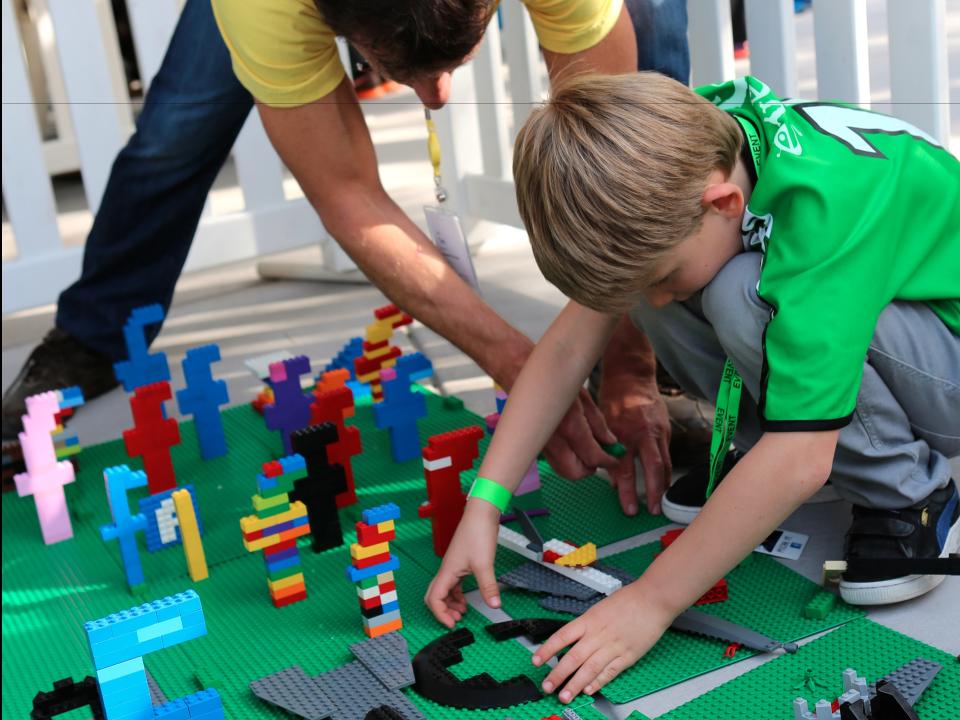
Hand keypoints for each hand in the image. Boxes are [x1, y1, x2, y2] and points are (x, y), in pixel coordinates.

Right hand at [424, 499, 500, 627]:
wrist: (481, 514)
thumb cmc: (477, 533)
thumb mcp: (484, 564)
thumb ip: (488, 586)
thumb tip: (494, 605)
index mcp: (447, 572)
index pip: (434, 599)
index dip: (440, 614)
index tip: (452, 624)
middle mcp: (446, 570)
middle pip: (435, 595)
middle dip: (443, 610)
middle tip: (456, 621)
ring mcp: (453, 566)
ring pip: (445, 590)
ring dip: (451, 603)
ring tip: (463, 612)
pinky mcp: (461, 562)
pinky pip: (454, 584)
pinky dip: (458, 594)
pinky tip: (467, 599)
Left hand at [532, 582, 672, 702]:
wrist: (653, 599)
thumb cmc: (628, 600)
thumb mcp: (600, 608)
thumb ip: (587, 625)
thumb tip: (572, 641)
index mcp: (589, 620)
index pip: (562, 636)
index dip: (547, 650)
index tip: (536, 660)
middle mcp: (598, 635)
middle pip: (573, 657)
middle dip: (558, 674)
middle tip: (547, 686)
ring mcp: (613, 647)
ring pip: (589, 669)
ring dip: (575, 684)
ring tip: (564, 695)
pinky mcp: (628, 656)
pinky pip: (610, 672)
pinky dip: (598, 682)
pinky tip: (588, 690)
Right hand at [542, 388, 620, 478]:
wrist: (523, 375)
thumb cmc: (555, 381)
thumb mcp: (584, 398)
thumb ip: (598, 424)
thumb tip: (610, 442)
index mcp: (570, 427)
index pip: (593, 457)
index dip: (608, 461)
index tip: (615, 458)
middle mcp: (553, 441)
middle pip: (575, 473)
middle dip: (591, 468)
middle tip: (600, 457)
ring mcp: (542, 444)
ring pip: (562, 469)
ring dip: (577, 465)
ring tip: (587, 449)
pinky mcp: (536, 443)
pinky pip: (554, 460)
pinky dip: (566, 459)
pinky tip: (573, 444)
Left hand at [599, 371, 671, 514]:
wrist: (632, 376)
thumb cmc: (613, 399)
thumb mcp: (602, 423)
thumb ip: (606, 449)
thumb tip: (611, 478)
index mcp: (624, 432)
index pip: (626, 467)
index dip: (627, 490)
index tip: (628, 508)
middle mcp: (644, 433)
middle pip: (653, 468)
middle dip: (655, 492)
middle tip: (652, 511)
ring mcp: (658, 431)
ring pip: (665, 463)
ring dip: (663, 484)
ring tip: (660, 502)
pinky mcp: (666, 430)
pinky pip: (666, 454)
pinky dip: (665, 470)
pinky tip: (663, 482)